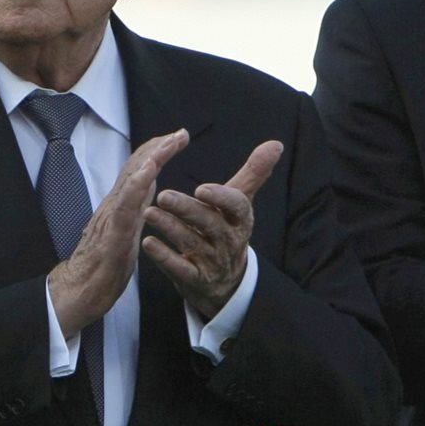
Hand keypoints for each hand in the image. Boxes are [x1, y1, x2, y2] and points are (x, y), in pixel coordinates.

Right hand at [48, 129, 189, 338]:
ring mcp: (113, 216)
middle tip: (181, 133)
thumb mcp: (128, 230)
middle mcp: (116, 204)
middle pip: (137, 167)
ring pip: (132, 180)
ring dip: (152, 158)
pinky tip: (150, 171)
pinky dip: (137, 184)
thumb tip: (149, 187)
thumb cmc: (103, 265)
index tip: (178, 138)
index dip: (158, 151)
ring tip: (169, 142)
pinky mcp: (113, 233)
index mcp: (123, 204)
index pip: (141, 170)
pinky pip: (125, 205)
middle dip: (160, 146)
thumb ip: (136, 207)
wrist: (80, 291)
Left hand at [142, 140, 283, 318]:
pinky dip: (163, 257)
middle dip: (187, 210)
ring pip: (191, 243)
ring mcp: (212, 263)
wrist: (226, 282)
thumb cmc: (228, 230)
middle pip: (210, 224)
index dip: (221, 198)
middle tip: (163, 195)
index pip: (237, 207)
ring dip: (169, 227)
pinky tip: (148, 242)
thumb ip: (254, 173)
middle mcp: (229, 241)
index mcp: (241, 220)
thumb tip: (276, 143)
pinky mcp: (195, 280)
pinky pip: (179, 269)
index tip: (201, 188)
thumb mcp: (241, 204)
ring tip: (149, 212)